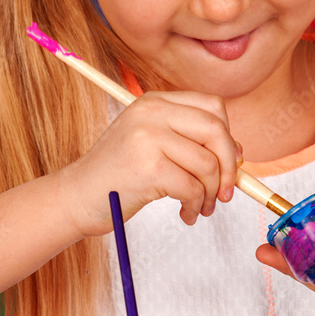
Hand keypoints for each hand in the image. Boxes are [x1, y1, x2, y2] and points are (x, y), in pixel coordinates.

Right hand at [58, 91, 240, 236]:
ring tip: (199, 207)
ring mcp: (148, 137)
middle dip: (229, 166)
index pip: (212, 106)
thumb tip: (238, 152)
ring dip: (210, 194)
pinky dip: (195, 207)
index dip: (228, 136)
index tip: (229, 162)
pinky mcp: (149, 167)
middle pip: (216, 131)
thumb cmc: (118, 175)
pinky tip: (186, 214)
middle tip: (225, 192)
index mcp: (154, 101)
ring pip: (208, 164)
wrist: (76, 197)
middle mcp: (152, 112)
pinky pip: (193, 188)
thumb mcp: (151, 143)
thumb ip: (188, 139)